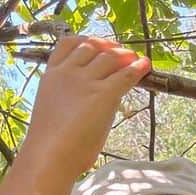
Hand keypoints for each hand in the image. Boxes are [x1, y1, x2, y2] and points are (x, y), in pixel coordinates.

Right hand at [23, 34, 150, 176]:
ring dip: (125, 55)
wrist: (50, 155)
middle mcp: (68, 72)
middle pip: (92, 46)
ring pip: (110, 57)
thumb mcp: (54, 109)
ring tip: (135, 59)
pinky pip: (125, 75)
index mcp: (51, 74)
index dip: (87, 40)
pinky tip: (146, 65)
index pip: (68, 44)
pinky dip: (138, 68)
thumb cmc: (49, 143)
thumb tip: (89, 102)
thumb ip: (69, 97)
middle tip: (123, 52)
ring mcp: (85, 81)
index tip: (99, 43)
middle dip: (109, 46)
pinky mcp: (103, 94)